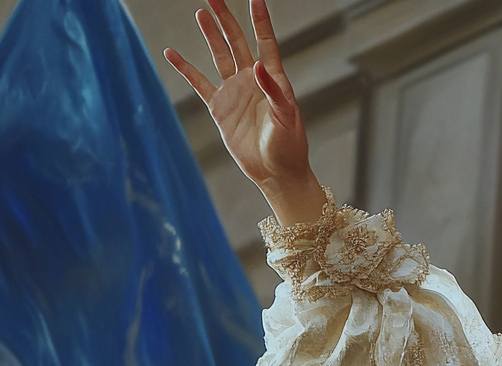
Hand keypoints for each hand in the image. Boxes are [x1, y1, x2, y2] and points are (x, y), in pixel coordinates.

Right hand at [164, 0, 324, 224]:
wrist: (276, 172)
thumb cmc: (289, 147)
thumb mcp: (287, 118)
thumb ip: (274, 92)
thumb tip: (257, 65)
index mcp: (274, 80)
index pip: (266, 42)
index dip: (261, 20)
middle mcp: (253, 81)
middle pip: (237, 42)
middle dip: (226, 19)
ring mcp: (235, 92)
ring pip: (219, 56)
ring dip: (210, 35)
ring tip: (200, 12)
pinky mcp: (220, 108)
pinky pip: (199, 83)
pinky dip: (185, 69)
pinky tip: (172, 53)